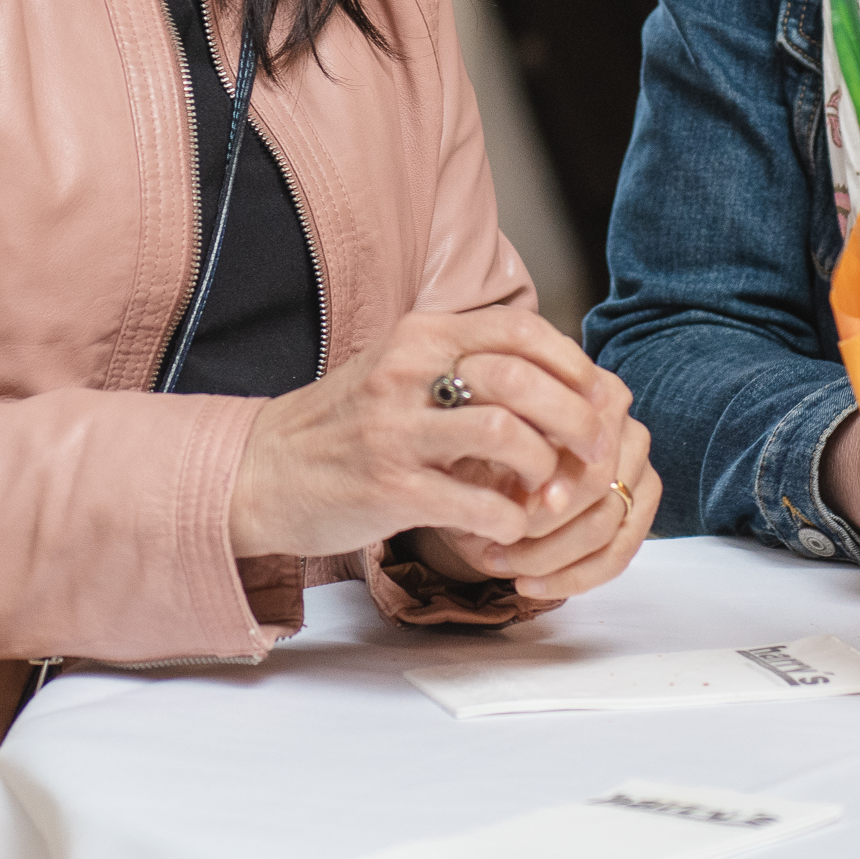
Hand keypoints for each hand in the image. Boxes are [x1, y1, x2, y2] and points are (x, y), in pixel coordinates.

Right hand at [228, 307, 618, 560]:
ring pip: (508, 436)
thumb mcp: (400, 371)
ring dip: (545, 470)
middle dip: (578, 420)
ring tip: (546, 492)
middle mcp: (407, 373)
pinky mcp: (389, 490)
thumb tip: (560, 378)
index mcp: (419, 335)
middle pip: (525, 380)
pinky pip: (478, 504)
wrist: (261, 472)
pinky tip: (508, 528)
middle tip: (596, 452)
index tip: (599, 396)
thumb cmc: (345, 425)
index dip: (573, 364)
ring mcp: (396, 432)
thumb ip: (465, 364)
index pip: (520, 330)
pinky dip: (510, 520)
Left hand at [409, 402, 658, 604]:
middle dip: (545, 527)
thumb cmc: (474, 450)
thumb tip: (517, 504)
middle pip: (599, 486)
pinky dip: (572, 577)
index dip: (545, 485)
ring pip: (609, 524)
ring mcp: (636, 464)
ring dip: (552, 557)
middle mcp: (620, 419)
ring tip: (503, 565)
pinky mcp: (639, 504)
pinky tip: (530, 585)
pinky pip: (619, 553)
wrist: (480, 469)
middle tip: (497, 547)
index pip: (581, 442)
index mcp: (583, 388)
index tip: (505, 513)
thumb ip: (496, 454)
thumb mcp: (472, 442)